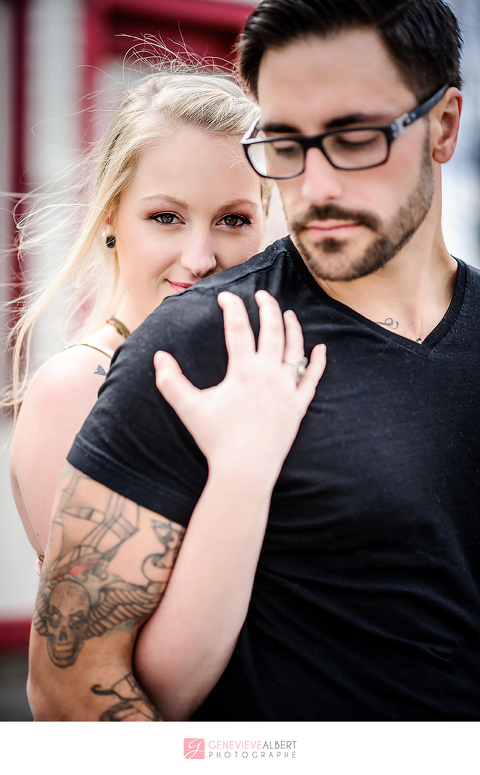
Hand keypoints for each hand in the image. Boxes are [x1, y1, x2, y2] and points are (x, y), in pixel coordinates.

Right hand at [153, 291, 325, 483]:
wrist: (245, 470)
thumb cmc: (216, 440)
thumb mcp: (189, 409)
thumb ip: (171, 382)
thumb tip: (158, 357)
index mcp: (244, 370)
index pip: (238, 328)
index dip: (232, 308)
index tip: (225, 297)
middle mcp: (269, 374)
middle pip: (273, 331)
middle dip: (268, 308)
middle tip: (263, 295)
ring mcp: (287, 389)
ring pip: (295, 349)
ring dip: (293, 328)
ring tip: (288, 315)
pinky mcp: (298, 406)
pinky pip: (312, 379)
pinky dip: (318, 362)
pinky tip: (321, 349)